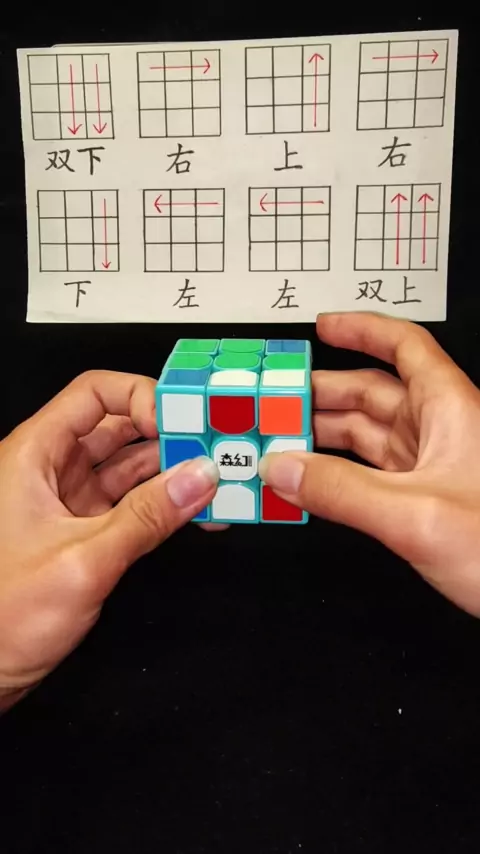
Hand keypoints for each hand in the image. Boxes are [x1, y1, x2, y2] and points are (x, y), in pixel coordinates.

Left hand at [0, 371, 218, 711]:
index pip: (94, 393)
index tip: (180, 421)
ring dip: (171, 469)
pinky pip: (130, 502)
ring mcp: (67, 501)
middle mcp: (50, 470)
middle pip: (117, 426)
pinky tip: (193, 508)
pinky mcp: (81, 531)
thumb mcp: (83, 560)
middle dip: (167, 432)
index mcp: (34, 455)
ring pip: (128, 465)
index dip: (140, 395)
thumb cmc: (1, 619)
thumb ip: (147, 516)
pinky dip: (162, 502)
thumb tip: (197, 477)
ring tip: (213, 477)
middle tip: (211, 446)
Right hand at [259, 312, 479, 617]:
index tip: (324, 326)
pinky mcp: (428, 499)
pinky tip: (313, 480)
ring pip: (371, 435)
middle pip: (375, 393)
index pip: (404, 347)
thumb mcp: (417, 515)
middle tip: (279, 397)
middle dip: (325, 391)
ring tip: (283, 437)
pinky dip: (339, 472)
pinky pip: (372, 472)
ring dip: (326, 435)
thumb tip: (284, 469)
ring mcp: (434, 467)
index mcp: (450, 410)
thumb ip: (342, 491)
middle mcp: (442, 431)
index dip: (363, 330)